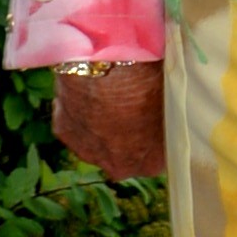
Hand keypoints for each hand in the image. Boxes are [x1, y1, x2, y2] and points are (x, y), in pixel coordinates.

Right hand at [52, 62, 166, 179]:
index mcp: (151, 164)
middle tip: (127, 106)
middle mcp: (118, 167)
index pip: (155, 157)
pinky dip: (77, 111)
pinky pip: (73, 124)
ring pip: (95, 140)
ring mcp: (88, 153)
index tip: (152, 119)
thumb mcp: (171, 103)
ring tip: (105, 96)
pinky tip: (86, 91)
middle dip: (124, 135)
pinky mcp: (64, 134)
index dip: (153, 136)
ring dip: (99, 124)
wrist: (111, 69)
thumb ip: (170, 117)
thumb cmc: (150, 84)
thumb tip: (171, 109)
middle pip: (123, 153)